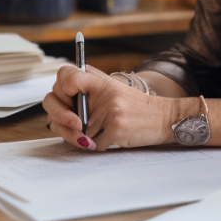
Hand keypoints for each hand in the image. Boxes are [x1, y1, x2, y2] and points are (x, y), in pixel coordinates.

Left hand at [43, 64, 187, 150]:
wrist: (163, 117)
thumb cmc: (134, 108)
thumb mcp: (111, 90)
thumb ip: (87, 94)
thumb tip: (57, 114)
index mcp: (99, 79)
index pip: (64, 75)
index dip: (59, 91)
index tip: (67, 101)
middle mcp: (102, 91)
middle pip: (57, 104)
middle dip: (59, 120)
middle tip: (72, 125)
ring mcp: (109, 110)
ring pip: (74, 131)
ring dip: (82, 138)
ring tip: (99, 132)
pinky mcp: (115, 128)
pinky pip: (92, 144)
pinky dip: (99, 145)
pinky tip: (111, 137)